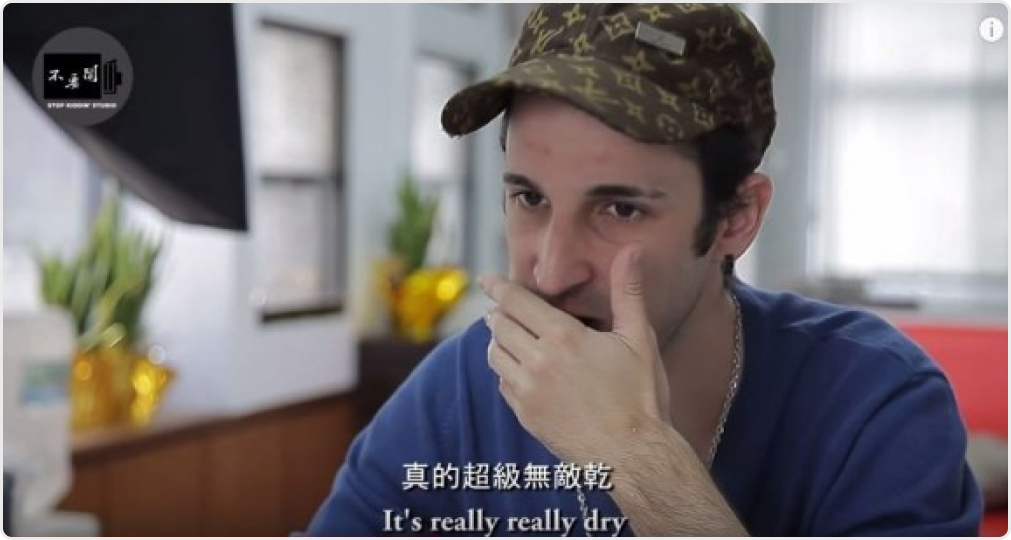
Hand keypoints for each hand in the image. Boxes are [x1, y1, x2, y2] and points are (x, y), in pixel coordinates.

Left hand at [481, 245, 670, 462]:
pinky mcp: (524, 415)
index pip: (515, 302)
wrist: (633, 456)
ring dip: (498, 341)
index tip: (486, 279)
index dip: (498, 287)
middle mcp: (537, 361)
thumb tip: (630, 251)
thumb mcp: (639, 339)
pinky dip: (505, 371)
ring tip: (509, 336)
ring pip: (494, 354)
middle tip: (502, 308)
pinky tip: (520, 369)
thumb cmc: (641, 397)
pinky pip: (502, 384)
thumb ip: (628, 292)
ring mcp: (527, 391)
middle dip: (498, 313)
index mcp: (563, 337)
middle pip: (499, 325)